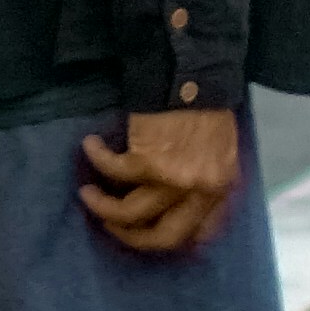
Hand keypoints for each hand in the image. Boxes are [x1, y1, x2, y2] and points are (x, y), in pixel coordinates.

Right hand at [79, 104, 241, 257]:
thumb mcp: (220, 148)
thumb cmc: (208, 103)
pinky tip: (91, 147)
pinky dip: (98, 159)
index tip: (151, 232)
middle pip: (163, 236)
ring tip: (88, 194)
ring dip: (102, 206)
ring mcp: (172, 181)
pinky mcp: (145, 162)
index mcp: (221, 187)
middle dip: (132, 237)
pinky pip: (113, 171)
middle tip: (112, 225)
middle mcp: (199, 192)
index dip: (172, 238)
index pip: (199, 233)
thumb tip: (181, 197)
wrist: (194, 72)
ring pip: (129, 213)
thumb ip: (206, 177)